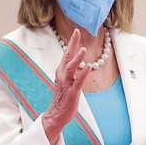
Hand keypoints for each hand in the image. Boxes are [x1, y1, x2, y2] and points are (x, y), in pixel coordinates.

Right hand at [43, 28, 92, 143]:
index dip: (72, 42)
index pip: (67, 53)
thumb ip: (71, 71)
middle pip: (67, 56)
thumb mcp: (66, 81)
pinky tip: (88, 68)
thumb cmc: (63, 97)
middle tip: (77, 32)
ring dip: (77, 58)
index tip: (76, 31)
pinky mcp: (72, 92)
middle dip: (72, 43)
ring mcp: (66, 83)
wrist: (56, 114)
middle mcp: (62, 75)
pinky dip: (83, 74)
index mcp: (61, 71)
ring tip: (83, 49)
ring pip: (71, 68)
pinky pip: (78, 82)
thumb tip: (79, 63)